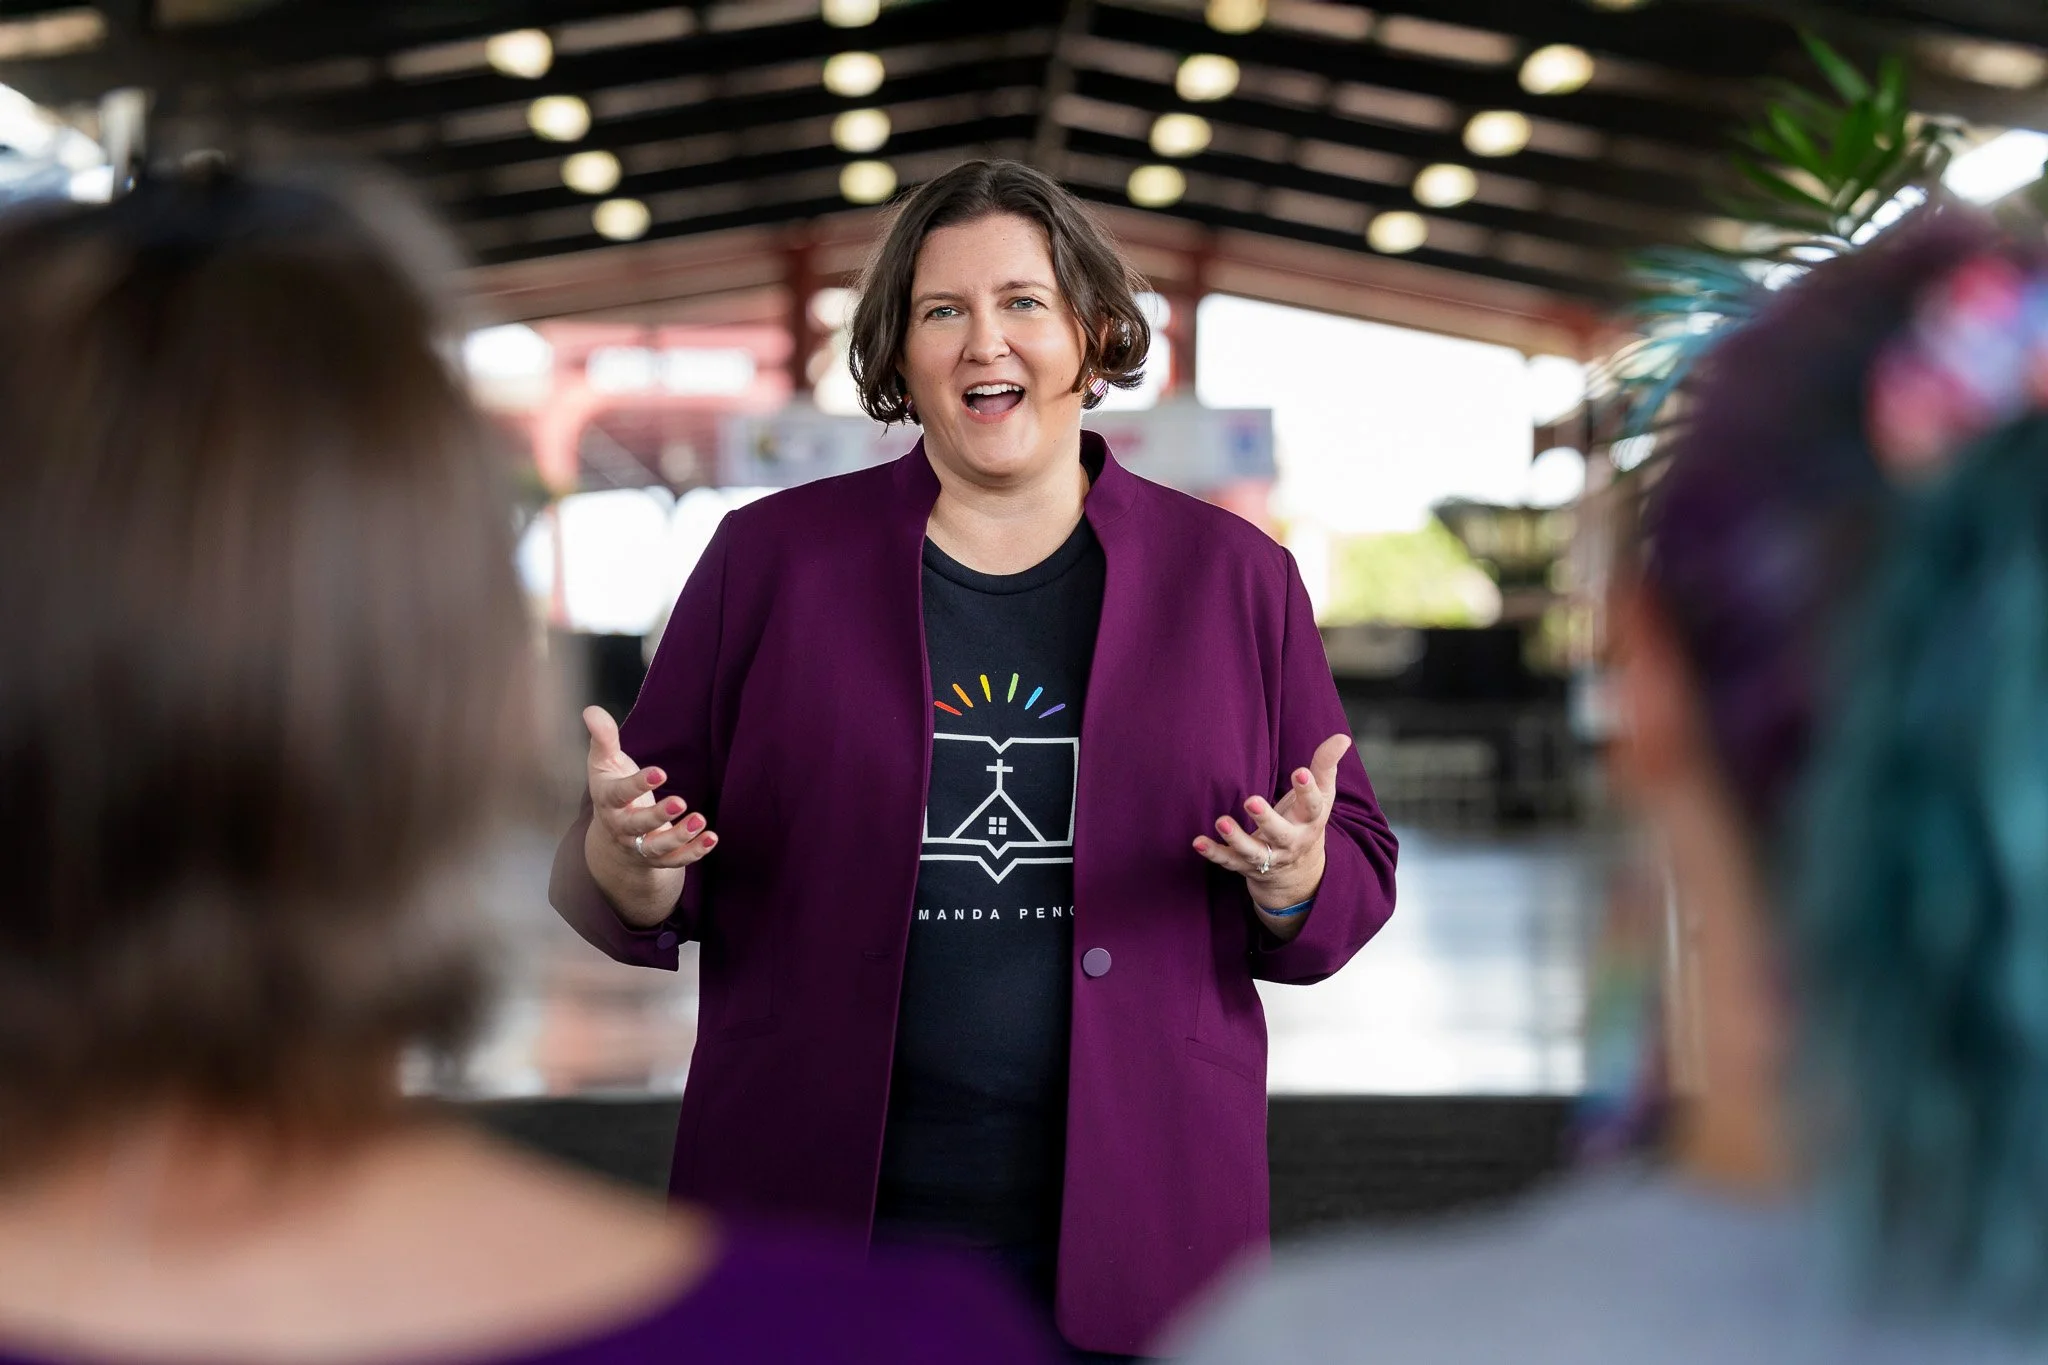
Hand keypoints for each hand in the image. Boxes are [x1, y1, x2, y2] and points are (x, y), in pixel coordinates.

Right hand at [583, 707, 714, 925]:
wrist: (612, 836)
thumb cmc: (612, 789)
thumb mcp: (604, 763)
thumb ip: (603, 738)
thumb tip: (591, 710)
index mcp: (608, 801)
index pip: (620, 795)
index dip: (638, 784)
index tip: (660, 772)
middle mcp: (622, 827)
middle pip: (638, 825)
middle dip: (658, 816)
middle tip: (681, 802)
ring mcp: (640, 845)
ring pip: (657, 847)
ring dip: (679, 837)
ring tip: (699, 821)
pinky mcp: (658, 858)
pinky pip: (675, 860)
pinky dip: (693, 852)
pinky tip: (711, 837)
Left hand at [1194, 733, 1349, 914]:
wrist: (1298, 871)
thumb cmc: (1306, 820)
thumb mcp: (1322, 795)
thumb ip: (1326, 765)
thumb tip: (1342, 737)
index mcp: (1310, 821)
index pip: (1313, 806)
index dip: (1308, 791)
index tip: (1300, 772)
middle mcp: (1290, 842)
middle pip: (1281, 833)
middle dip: (1266, 819)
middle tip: (1251, 800)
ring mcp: (1268, 855)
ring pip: (1253, 852)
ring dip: (1236, 838)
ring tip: (1221, 820)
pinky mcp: (1245, 865)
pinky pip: (1228, 861)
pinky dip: (1213, 853)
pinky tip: (1198, 841)